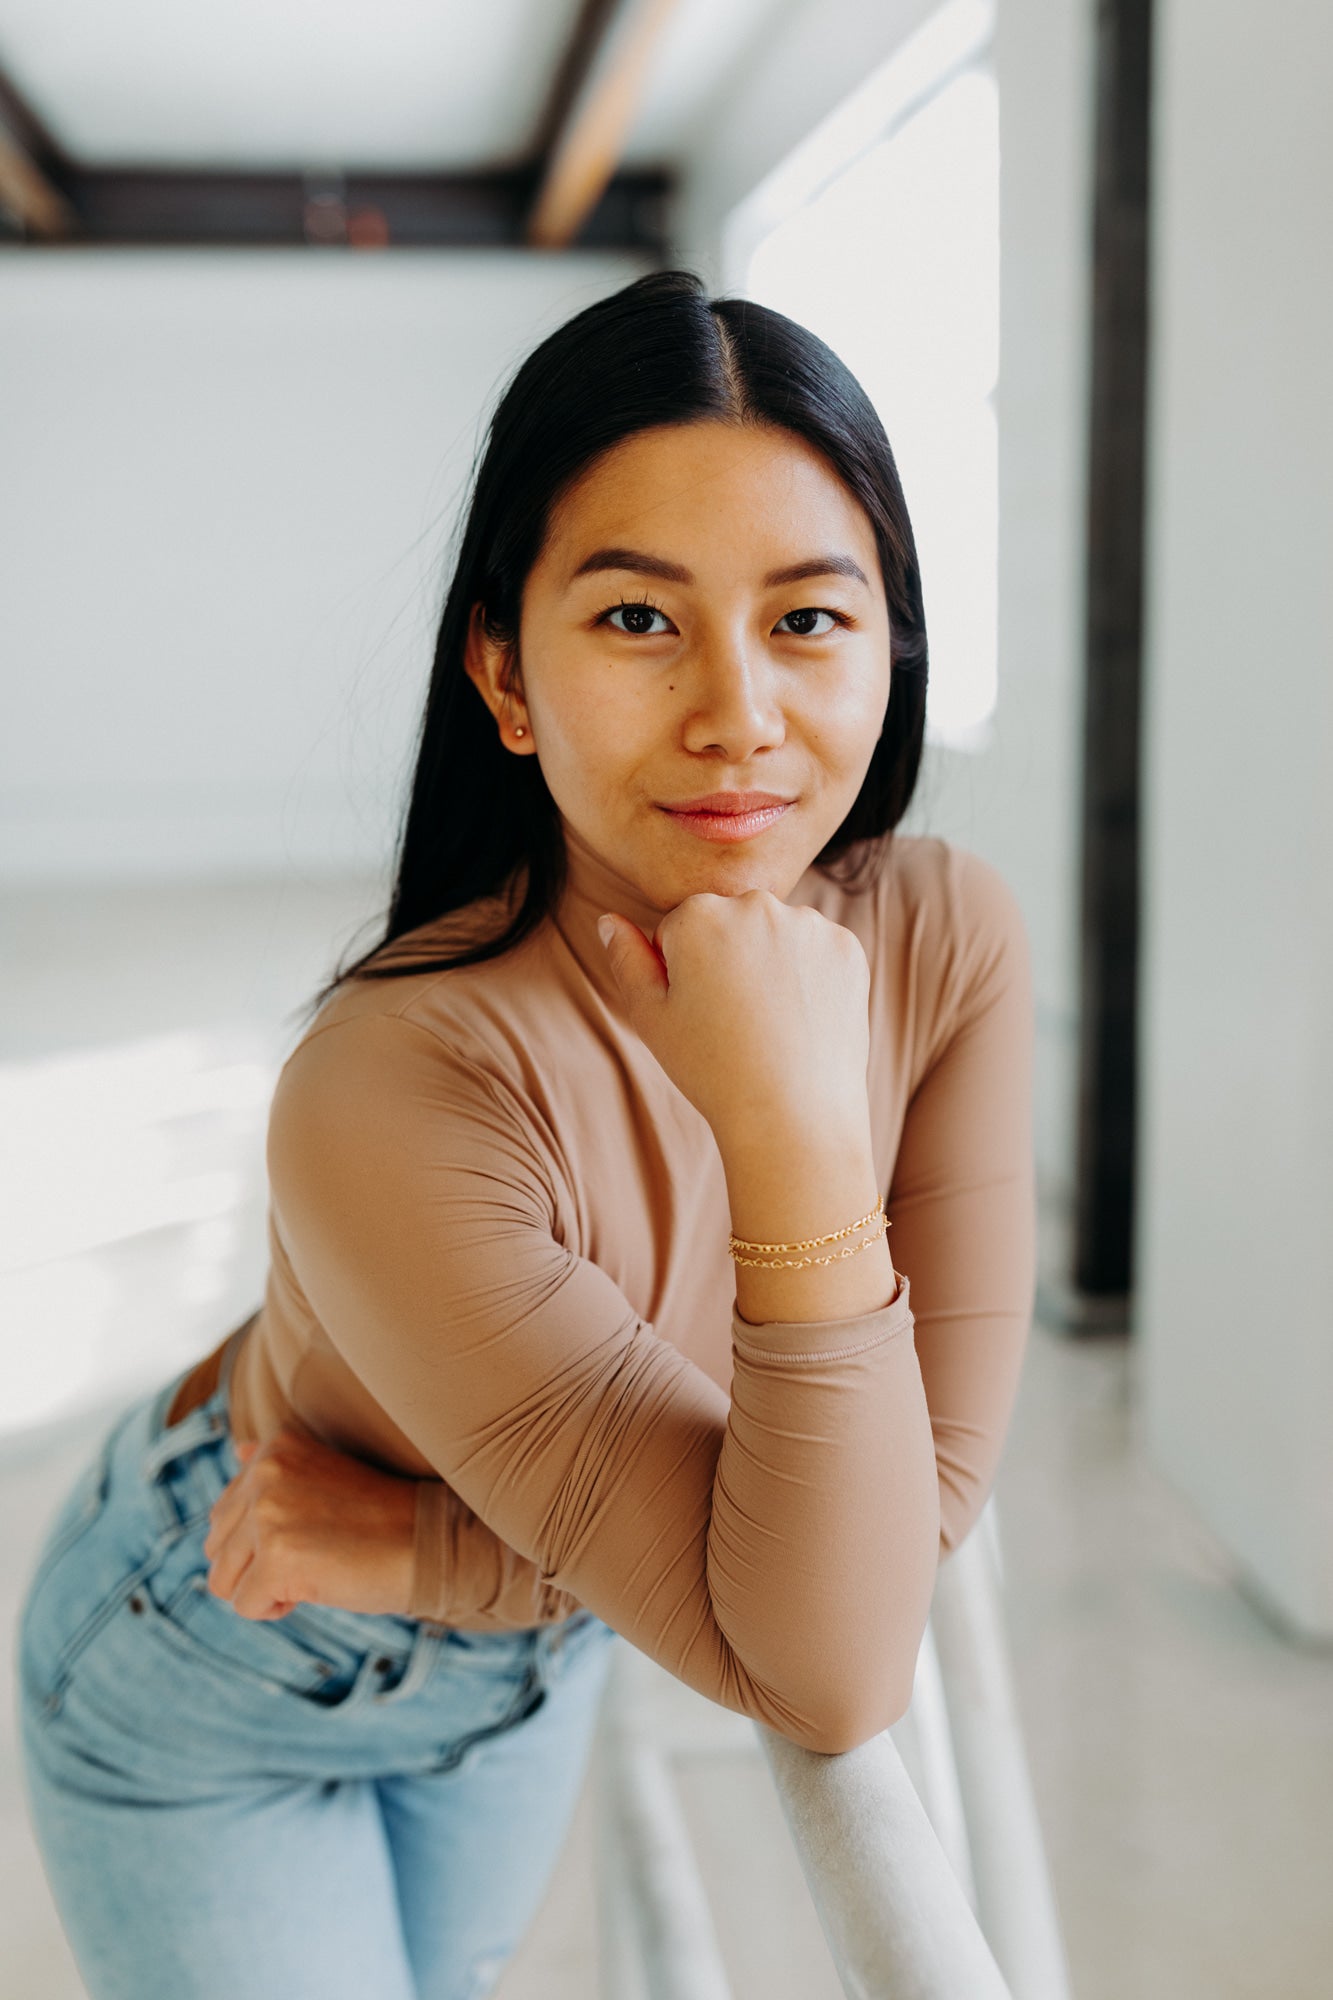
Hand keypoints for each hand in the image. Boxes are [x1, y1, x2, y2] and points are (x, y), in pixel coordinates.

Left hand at [203, 1428, 418, 1620]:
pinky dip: (274, 1609)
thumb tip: (238, 1450)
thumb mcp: (321, 1473)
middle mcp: (265, 1472)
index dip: (261, 1541)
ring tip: (310, 1572)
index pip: (224, 1514)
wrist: (427, 1542)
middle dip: (254, 1567)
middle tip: (310, 1557)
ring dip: (261, 1588)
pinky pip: (244, 1605)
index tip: (311, 1534)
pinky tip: (313, 1589)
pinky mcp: (277, 1557)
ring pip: (221, 1579)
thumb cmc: (378, 1515)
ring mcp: (268, 1514)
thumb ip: (273, 1462)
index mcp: (275, 1449)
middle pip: (216, 1547)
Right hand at [598, 892, 873, 1154]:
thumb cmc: (713, 1070)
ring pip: (776, 934)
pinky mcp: (847, 948)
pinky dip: (811, 976)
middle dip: (728, 958)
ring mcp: (808, 923)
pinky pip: (818, 950)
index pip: (681, 927)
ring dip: (771, 963)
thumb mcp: (650, 1018)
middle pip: (730, 922)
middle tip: (735, 1021)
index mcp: (698, 914)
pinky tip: (803, 1017)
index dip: (684, 974)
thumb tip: (610, 919)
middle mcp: (756, 904)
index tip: (700, 1013)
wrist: (792, 1116)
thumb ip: (626, 960)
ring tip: (771, 1023)